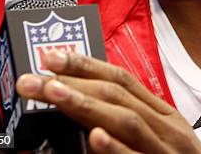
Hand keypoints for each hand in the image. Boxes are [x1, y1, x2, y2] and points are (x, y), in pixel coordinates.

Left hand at [16, 50, 200, 153]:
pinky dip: (116, 148)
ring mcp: (166, 152)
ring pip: (126, 120)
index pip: (120, 78)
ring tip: (53, 93)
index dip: (85, 64)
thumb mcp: (159, 140)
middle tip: (33, 79)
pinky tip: (94, 137)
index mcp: (163, 114)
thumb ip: (128, 123)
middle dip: (72, 81)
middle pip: (117, 93)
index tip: (50, 57)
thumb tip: (86, 112)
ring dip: (86, 105)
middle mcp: (166, 127)